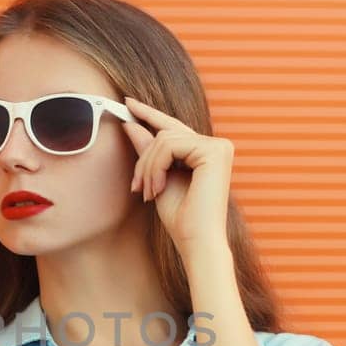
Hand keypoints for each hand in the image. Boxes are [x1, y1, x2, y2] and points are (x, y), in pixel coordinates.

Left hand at [120, 96, 234, 255]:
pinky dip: (156, 167)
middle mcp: (217, 145)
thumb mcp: (157, 178)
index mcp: (208, 152)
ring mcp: (218, 146)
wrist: (196, 242)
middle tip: (135, 186)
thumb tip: (131, 123)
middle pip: (166, 133)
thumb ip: (148, 150)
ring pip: (164, 139)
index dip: (149, 114)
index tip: (127, 103)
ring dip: (147, 167)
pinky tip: (157, 189)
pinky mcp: (214, 150)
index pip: (174, 127)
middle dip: (144, 158)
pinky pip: (170, 145)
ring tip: (147, 192)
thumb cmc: (181, 219)